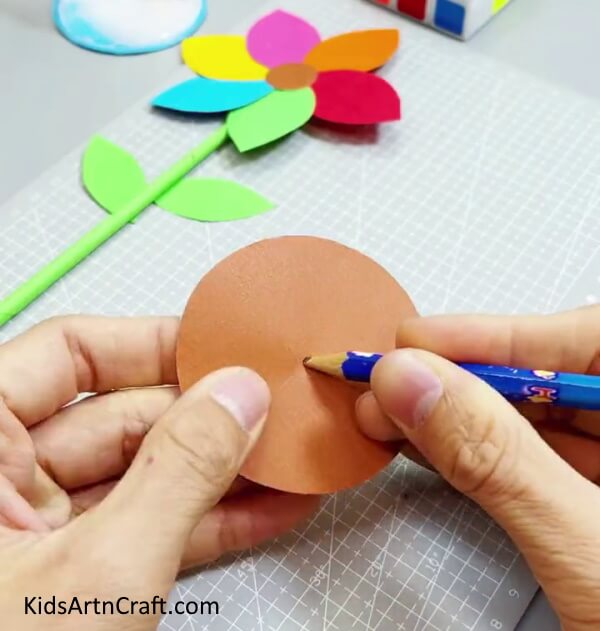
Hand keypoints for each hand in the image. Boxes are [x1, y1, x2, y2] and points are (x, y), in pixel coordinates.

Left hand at [0, 316, 317, 629]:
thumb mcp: (101, 573)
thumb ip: (179, 472)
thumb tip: (240, 395)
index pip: (70, 353)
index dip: (153, 342)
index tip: (228, 346)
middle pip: (121, 414)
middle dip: (209, 416)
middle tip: (279, 410)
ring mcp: (35, 531)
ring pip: (145, 474)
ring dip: (222, 470)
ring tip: (291, 458)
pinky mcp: (72, 574)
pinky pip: (149, 527)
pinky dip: (210, 520)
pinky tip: (271, 508)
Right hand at [356, 307, 599, 630]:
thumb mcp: (589, 556)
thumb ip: (497, 459)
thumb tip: (408, 382)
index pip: (590, 339)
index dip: (496, 334)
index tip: (415, 341)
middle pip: (553, 376)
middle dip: (461, 380)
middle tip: (387, 383)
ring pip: (535, 419)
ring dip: (456, 416)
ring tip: (389, 412)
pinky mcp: (593, 504)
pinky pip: (530, 461)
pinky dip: (474, 453)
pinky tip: (425, 443)